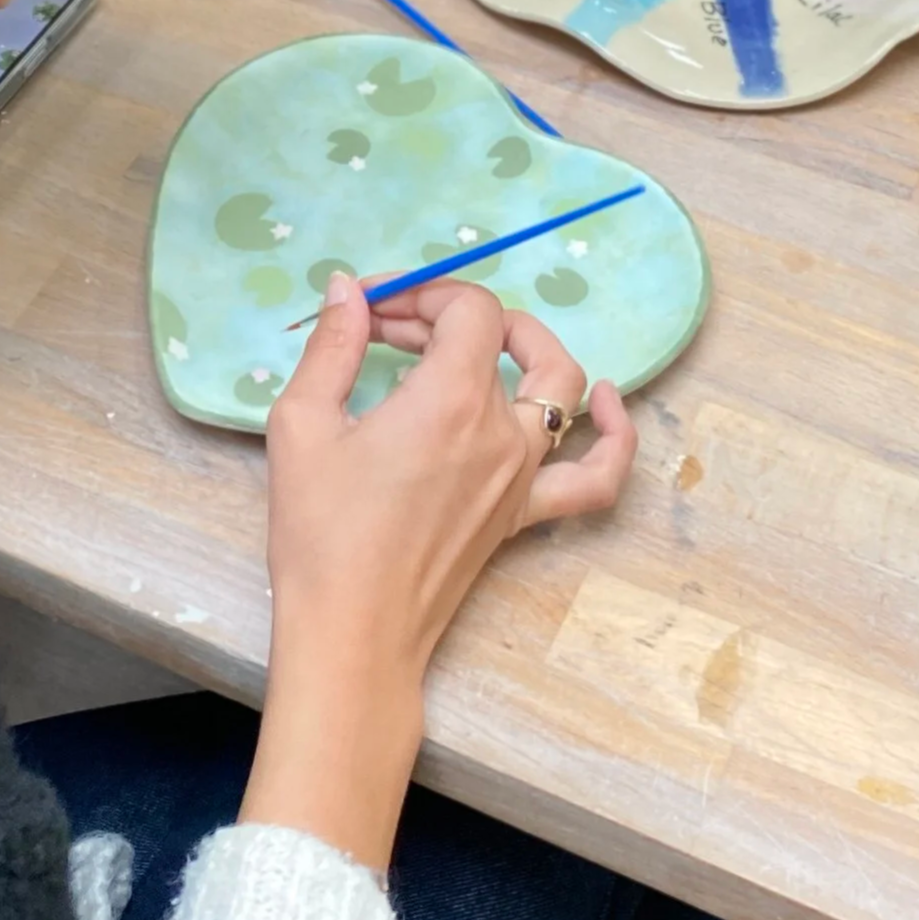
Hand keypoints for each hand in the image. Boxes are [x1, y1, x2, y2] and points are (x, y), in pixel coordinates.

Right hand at [239, 275, 636, 866]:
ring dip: (527, 347)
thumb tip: (347, 288)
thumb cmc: (319, 531)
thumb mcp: (302, 424)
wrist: (352, 631)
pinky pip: (595, 476)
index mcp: (450, 399)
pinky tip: (606, 405)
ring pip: (562, 389)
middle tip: (389, 331)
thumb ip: (331, 347)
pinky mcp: (525, 516)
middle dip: (446, 315)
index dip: (420, 292)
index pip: (467, 310)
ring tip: (482, 338)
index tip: (369, 311)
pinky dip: (615, 436)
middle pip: (504, 338)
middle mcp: (502, 430)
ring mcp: (524, 476)